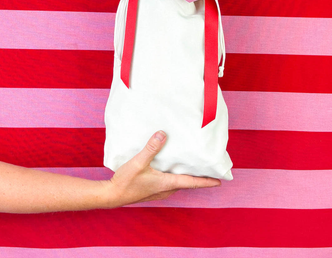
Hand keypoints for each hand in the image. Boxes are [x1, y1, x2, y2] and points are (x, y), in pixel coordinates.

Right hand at [105, 130, 220, 207]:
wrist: (112, 195)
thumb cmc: (125, 181)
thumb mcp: (138, 162)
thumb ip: (151, 148)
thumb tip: (163, 134)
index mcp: (166, 183)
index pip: (192, 183)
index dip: (206, 181)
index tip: (219, 181)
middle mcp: (166, 189)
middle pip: (188, 184)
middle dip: (199, 178)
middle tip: (209, 171)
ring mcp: (159, 192)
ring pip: (179, 184)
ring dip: (187, 178)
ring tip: (193, 168)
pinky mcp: (153, 190)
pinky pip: (170, 184)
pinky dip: (176, 177)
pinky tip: (172, 169)